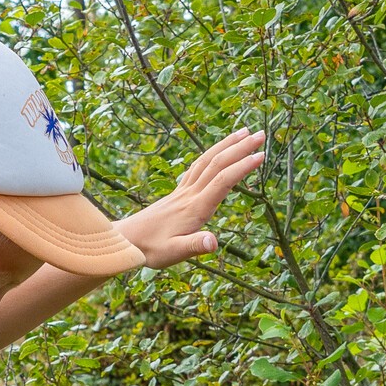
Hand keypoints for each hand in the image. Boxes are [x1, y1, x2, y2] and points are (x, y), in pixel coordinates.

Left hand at [111, 128, 265, 268]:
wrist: (124, 241)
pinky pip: (197, 167)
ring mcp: (183, 191)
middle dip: (240, 147)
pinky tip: (217, 152)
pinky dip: (211, 154)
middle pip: (217, 163)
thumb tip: (213, 242)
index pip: (222, 181)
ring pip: (206, 160)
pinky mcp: (177, 193)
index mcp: (194, 207)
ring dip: (226, 145)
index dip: (242, 167)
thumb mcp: (173, 253)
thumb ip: (194, 246)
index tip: (260, 155)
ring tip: (244, 132)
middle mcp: (189, 194)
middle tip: (261, 134)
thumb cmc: (150, 249)